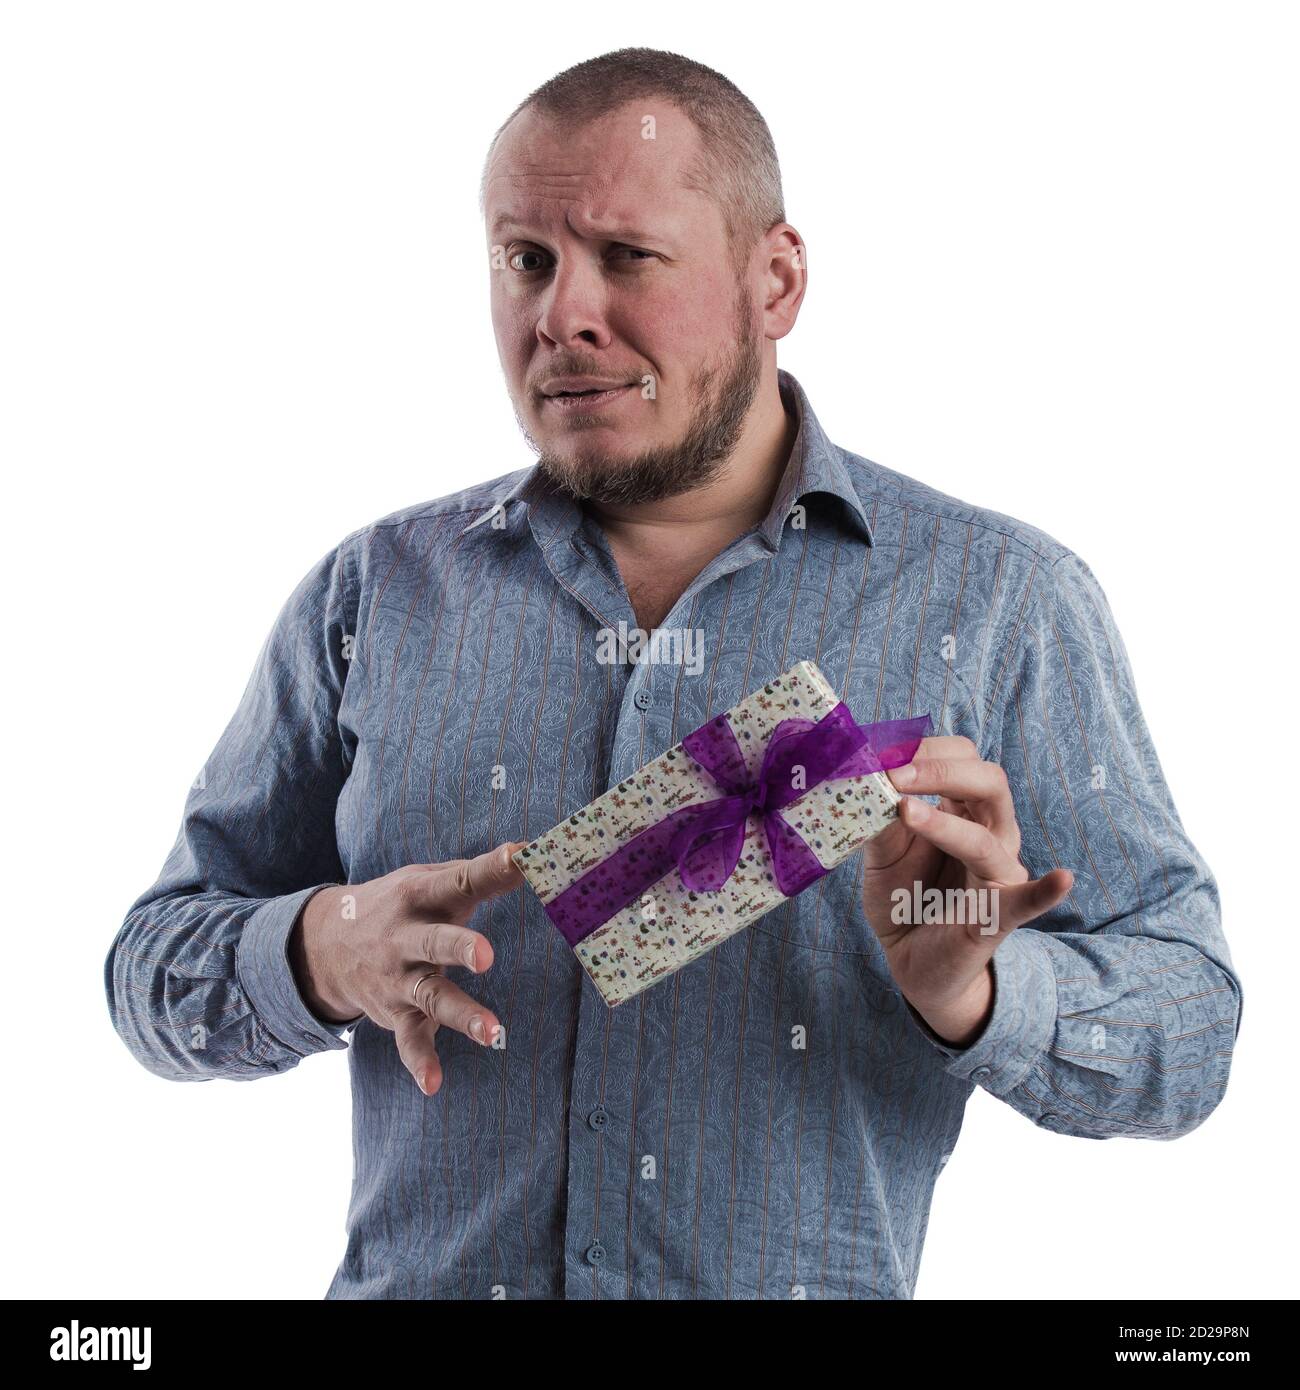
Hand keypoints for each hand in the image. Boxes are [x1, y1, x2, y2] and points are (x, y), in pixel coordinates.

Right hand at [290, 842, 526, 1094]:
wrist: (326, 943)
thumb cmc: (402, 905)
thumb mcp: (428, 881)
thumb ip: (478, 873)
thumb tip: (534, 852)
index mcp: (421, 895)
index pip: (461, 879)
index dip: (492, 868)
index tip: (522, 857)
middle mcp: (407, 936)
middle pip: (435, 941)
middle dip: (458, 948)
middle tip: (486, 956)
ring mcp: (400, 978)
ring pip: (431, 996)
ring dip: (460, 1014)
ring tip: (492, 1032)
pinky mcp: (396, 1014)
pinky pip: (409, 1040)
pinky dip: (419, 1061)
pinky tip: (433, 1084)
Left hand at [860, 736, 1072, 1046]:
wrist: (911, 962)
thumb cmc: (902, 898)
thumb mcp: (882, 853)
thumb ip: (879, 820)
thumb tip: (864, 781)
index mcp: (963, 808)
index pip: (960, 758)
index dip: (923, 751)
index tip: (880, 752)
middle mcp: (990, 832)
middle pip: (987, 782)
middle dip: (940, 770)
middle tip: (893, 774)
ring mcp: (999, 873)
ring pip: (987, 837)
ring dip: (945, 823)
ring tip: (904, 811)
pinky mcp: (1000, 916)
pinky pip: (1027, 901)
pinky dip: (1044, 891)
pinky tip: (1061, 879)